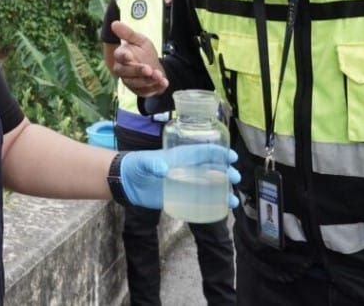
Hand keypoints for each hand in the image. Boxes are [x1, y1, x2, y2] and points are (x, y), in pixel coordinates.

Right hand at [110, 20, 168, 96]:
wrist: (155, 66)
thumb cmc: (144, 52)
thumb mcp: (140, 40)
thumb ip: (128, 34)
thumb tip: (114, 23)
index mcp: (121, 56)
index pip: (119, 56)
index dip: (123, 56)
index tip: (129, 55)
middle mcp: (122, 70)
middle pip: (126, 72)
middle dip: (138, 71)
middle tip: (149, 69)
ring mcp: (130, 82)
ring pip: (135, 83)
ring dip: (147, 80)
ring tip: (159, 76)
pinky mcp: (139, 91)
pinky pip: (145, 91)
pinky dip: (155, 88)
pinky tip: (163, 83)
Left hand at [119, 145, 240, 209]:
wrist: (128, 183)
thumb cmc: (136, 166)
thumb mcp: (143, 162)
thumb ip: (152, 164)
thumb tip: (164, 169)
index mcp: (181, 156)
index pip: (204, 151)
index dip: (219, 152)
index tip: (232, 157)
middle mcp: (187, 169)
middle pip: (212, 169)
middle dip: (226, 172)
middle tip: (235, 178)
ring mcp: (185, 184)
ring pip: (210, 187)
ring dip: (223, 192)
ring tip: (233, 201)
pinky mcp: (180, 198)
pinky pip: (200, 202)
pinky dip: (211, 206)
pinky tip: (221, 211)